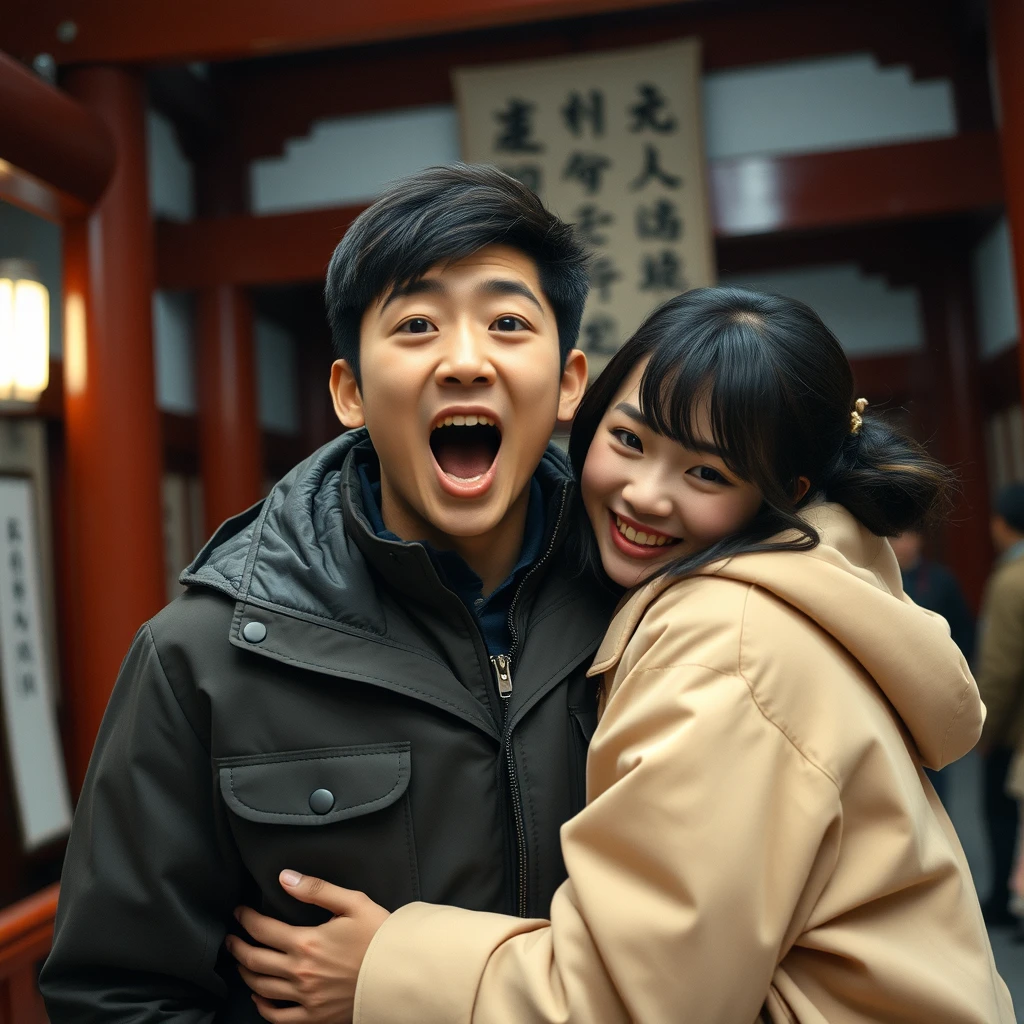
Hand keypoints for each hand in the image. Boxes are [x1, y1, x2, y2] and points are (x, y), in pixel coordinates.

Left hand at [226, 870, 389, 1023]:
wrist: (401, 973)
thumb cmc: (379, 935)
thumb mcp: (353, 902)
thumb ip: (316, 890)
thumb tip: (284, 878)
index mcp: (307, 942)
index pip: (263, 930)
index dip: (246, 919)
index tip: (239, 912)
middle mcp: (300, 972)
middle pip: (255, 960)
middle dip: (238, 947)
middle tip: (231, 938)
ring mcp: (306, 998)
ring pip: (262, 987)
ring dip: (246, 973)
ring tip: (241, 962)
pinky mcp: (315, 1017)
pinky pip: (278, 1017)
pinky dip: (263, 1007)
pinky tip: (259, 996)